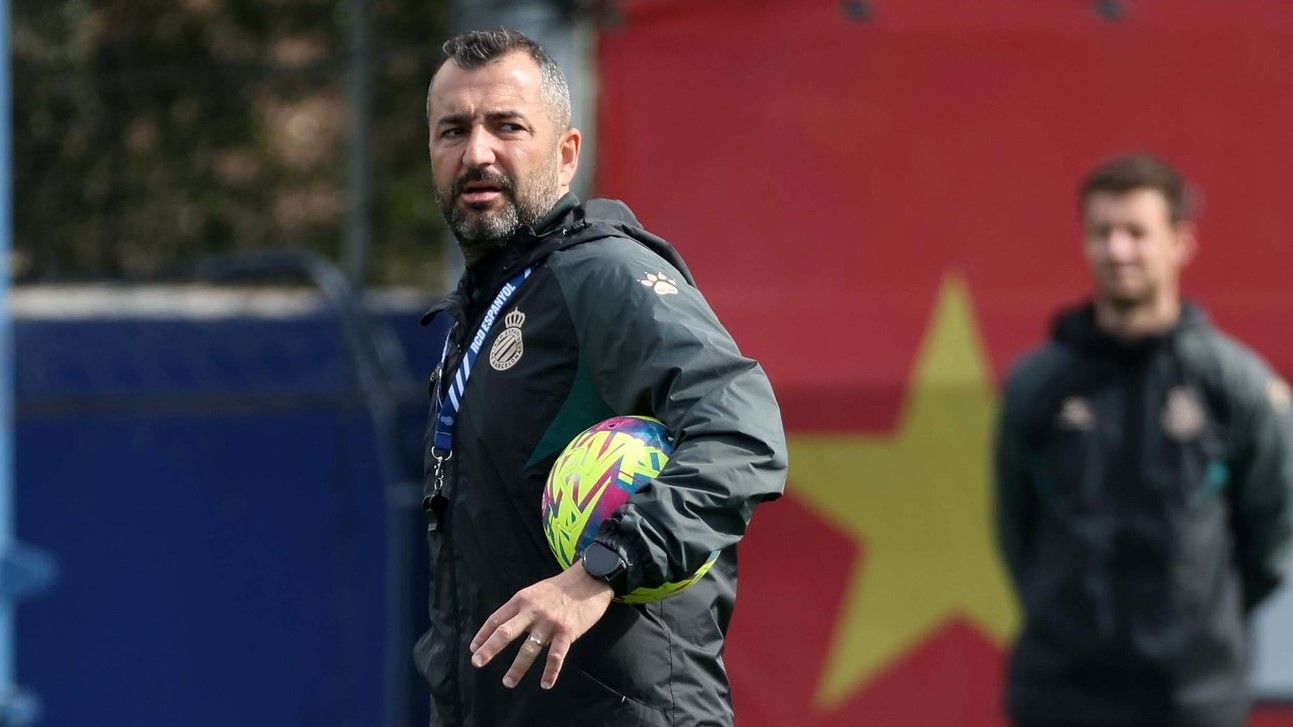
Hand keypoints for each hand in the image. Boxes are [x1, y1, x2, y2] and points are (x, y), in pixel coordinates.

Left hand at [469, 563, 614, 689]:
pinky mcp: (567, 631)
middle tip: (477, 663)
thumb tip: (506, 627)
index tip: (474, 648)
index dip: (483, 634)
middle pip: (506, 632)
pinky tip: (546, 684)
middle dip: (490, 649)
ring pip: (529, 649)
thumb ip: (521, 608)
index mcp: (522, 599)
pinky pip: (556, 656)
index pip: (496, 618)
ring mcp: (549, 622)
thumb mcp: (535, 591)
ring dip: (517, 668)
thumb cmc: (560, 588)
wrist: (589, 579)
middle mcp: (532, 611)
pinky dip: (551, 672)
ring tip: (508, 682)